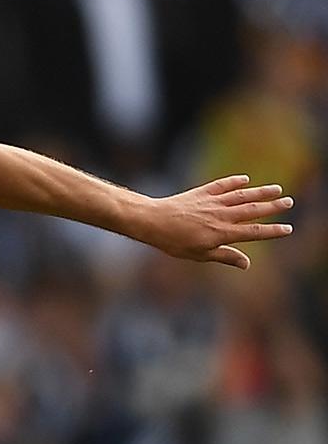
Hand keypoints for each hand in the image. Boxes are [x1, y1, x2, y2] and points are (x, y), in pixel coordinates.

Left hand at [141, 175, 293, 267]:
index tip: (288, 229)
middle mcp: (221, 215)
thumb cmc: (174, 242)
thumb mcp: (199, 255)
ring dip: (261, 191)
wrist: (153, 221)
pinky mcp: (202, 192)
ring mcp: (212, 202)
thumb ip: (224, 256)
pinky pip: (222, 185)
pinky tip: (245, 179)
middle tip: (290, 202)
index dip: (272, 231)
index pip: (254, 232)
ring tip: (277, 188)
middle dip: (273, 206)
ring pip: (242, 195)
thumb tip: (246, 264)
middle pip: (253, 210)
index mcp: (222, 233)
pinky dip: (235, 181)